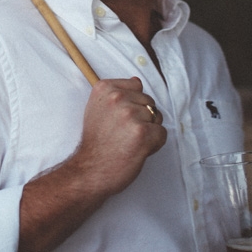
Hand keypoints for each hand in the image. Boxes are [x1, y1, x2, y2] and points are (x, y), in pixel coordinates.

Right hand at [70, 77, 166, 195]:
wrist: (90, 170)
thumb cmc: (96, 143)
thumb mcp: (97, 109)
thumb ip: (116, 93)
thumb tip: (137, 81)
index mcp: (105, 88)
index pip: (136, 87)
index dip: (132, 105)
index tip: (118, 119)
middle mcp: (117, 97)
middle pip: (148, 102)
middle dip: (142, 118)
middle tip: (124, 134)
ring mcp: (130, 114)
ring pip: (157, 117)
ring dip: (148, 132)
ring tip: (129, 142)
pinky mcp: (143, 132)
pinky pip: (162, 133)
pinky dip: (154, 144)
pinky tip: (137, 150)